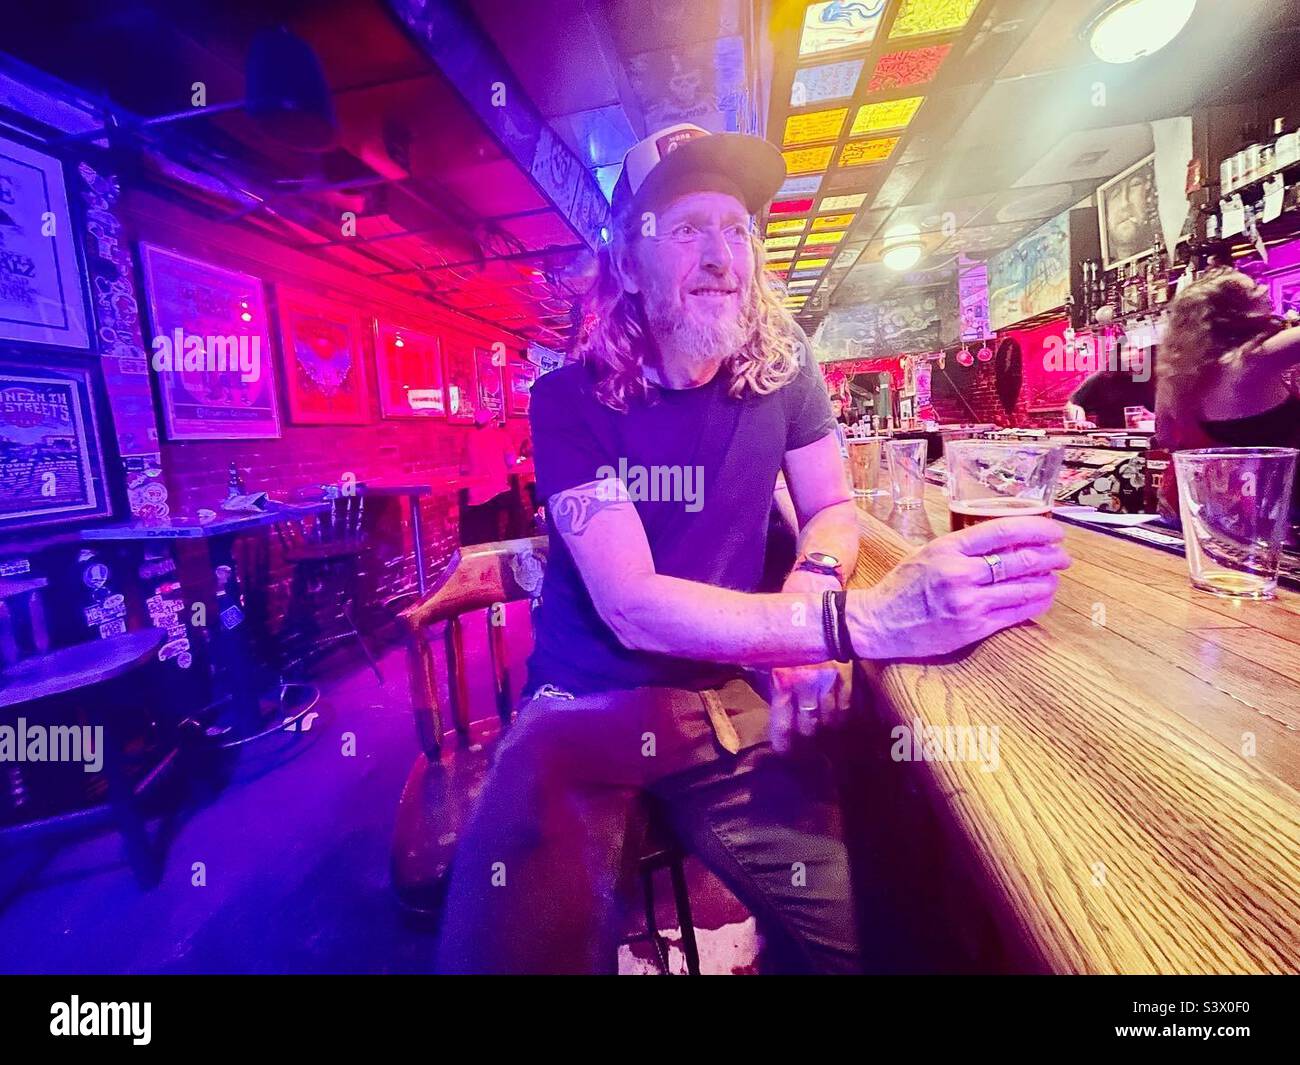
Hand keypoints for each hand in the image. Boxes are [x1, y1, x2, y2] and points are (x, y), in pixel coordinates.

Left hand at [767, 567, 848, 751]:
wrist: (813, 596)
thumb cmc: (785, 627)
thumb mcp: (770, 657)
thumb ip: (774, 684)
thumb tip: (777, 708)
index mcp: (784, 680)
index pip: (783, 722)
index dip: (783, 741)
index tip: (783, 753)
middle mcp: (808, 684)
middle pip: (809, 725)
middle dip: (805, 735)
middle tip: (804, 742)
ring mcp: (831, 680)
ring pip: (832, 718)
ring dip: (825, 725)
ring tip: (821, 729)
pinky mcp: (849, 673)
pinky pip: (849, 703)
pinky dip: (843, 712)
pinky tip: (838, 715)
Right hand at [849, 516, 1069, 659]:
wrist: (879, 622)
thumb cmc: (902, 586)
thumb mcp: (928, 554)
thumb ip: (963, 548)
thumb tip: (1008, 543)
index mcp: (948, 548)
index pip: (1002, 531)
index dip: (1036, 529)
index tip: (1055, 531)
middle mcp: (960, 573)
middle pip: (1019, 560)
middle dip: (1050, 556)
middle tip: (1063, 556)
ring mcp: (968, 602)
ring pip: (1023, 588)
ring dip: (1047, 581)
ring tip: (1055, 577)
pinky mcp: (972, 627)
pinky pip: (1015, 613)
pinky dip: (1035, 604)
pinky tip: (1043, 598)